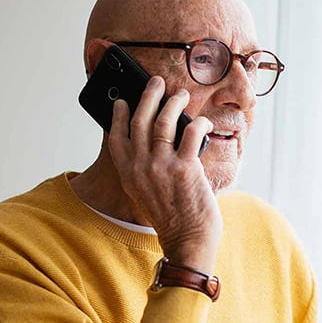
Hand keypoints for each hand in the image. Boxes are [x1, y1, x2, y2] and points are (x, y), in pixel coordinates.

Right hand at [108, 76, 221, 271]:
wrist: (188, 240)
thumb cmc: (172, 217)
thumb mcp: (146, 194)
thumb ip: (144, 168)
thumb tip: (157, 137)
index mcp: (128, 175)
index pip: (117, 137)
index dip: (119, 116)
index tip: (123, 101)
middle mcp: (141, 168)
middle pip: (140, 121)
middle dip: (149, 96)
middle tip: (157, 83)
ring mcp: (162, 167)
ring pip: (164, 121)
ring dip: (174, 102)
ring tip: (181, 95)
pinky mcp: (185, 168)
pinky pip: (191, 132)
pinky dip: (199, 123)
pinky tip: (204, 123)